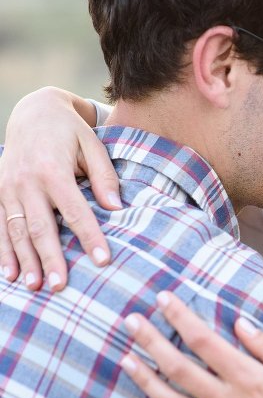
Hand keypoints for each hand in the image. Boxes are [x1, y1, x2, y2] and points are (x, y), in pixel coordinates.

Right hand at [0, 87, 121, 289]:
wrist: (33, 111)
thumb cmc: (70, 131)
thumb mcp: (93, 145)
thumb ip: (104, 176)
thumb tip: (117, 207)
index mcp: (53, 170)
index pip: (75, 211)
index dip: (90, 237)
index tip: (103, 260)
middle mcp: (27, 182)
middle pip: (40, 227)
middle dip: (51, 258)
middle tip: (60, 286)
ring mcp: (8, 188)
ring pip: (15, 230)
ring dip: (24, 260)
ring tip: (34, 286)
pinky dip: (3, 251)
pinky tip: (9, 274)